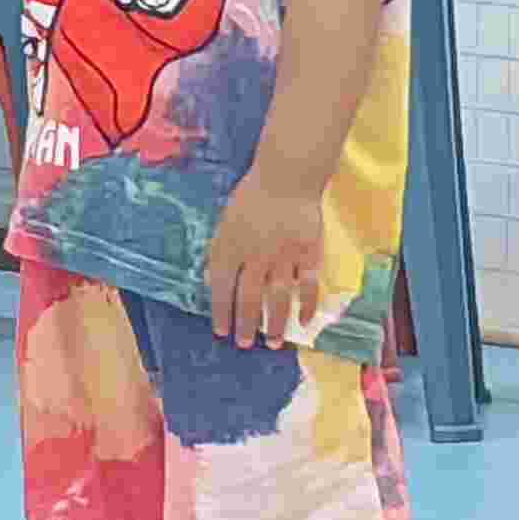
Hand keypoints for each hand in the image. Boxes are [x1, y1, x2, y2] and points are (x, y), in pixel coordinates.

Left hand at [202, 171, 327, 350]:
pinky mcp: (309, 253)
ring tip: (274, 342)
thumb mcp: (225, 222)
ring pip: (279, 297)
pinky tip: (304, 320)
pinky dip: (307, 304)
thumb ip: (218, 251)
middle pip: (250, 298)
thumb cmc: (252, 197)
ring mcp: (284, 256)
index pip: (221, 287)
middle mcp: (256, 256)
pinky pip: (309, 284)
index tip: (221, 330)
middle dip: (246, 324)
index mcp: (231, 246)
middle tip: (245, 344)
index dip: (220, 311)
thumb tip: (209, 280)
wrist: (287, 175)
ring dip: (276, 322)